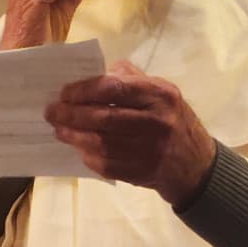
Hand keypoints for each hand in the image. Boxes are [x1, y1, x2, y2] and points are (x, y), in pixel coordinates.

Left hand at [44, 61, 216, 206]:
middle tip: (52, 112)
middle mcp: (156, 122)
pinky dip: (87, 156)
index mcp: (160, 95)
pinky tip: (78, 147)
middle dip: (72, 115)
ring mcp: (149, 150)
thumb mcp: (162, 91)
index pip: (114, 88)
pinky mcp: (141, 172)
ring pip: (101, 143)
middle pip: (103, 118)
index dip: (84, 90)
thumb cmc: (173, 119)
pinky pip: (106, 164)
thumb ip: (130, 78)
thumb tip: (94, 74)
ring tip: (59, 130)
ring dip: (74, 136)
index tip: (64, 93)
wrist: (195, 164)